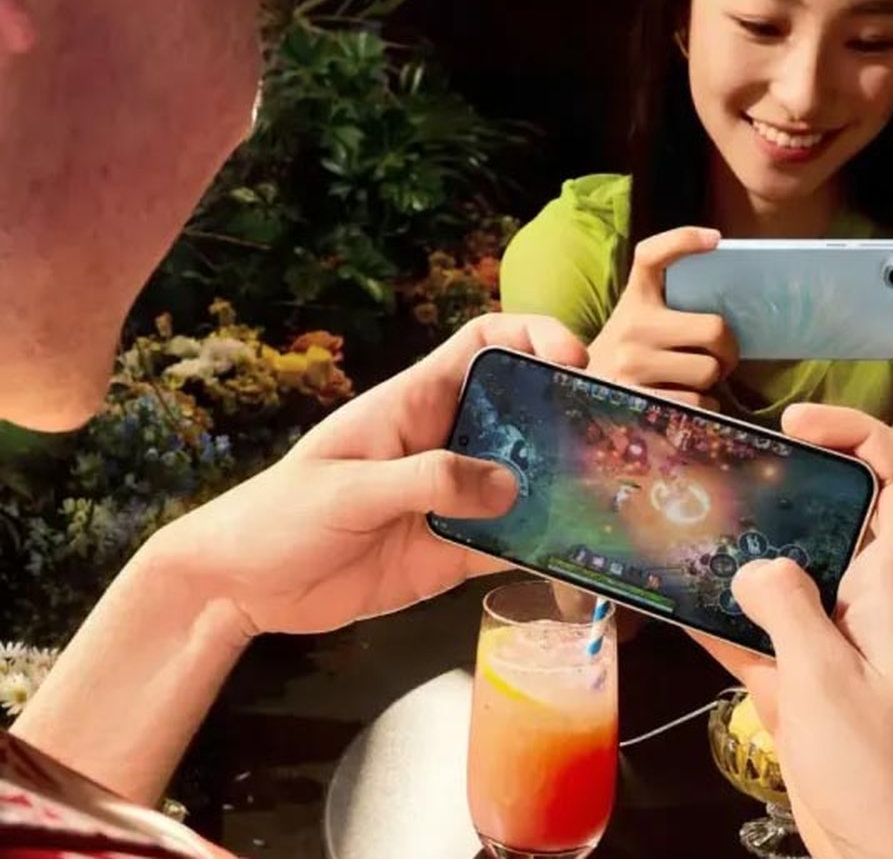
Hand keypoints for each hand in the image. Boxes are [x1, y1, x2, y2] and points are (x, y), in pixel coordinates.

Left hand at [141, 314, 588, 639]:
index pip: (485, 344)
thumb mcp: (347, 489)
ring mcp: (455, 499)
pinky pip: (513, 543)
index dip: (533, 336)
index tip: (573, 360)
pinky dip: (547, 546)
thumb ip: (428, 480)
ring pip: (529, 479)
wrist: (240, 586)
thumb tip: (509, 486)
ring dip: (570, 483)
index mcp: (415, 403)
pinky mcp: (455, 552)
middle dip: (574, 412)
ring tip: (620, 492)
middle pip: (525, 410)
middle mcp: (447, 443)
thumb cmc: (279, 516)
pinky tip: (582, 552)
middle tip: (621, 431)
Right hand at [586, 226, 736, 409]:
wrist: (583, 396)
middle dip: (728, 348)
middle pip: (714, 329)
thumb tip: (724, 312)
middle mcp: (631, 328)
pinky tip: (689, 400)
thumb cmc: (624, 356)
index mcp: (633, 301)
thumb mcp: (635, 320)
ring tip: (698, 380)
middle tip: (721, 356)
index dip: (684, 239)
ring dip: (713, 380)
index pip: (651, 255)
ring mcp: (632, 365)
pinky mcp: (640, 400)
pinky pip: (698, 403)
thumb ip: (668, 308)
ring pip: (708, 370)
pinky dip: (705, 406)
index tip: (714, 239)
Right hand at [695, 405, 892, 858]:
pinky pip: (764, 634)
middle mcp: (872, 601)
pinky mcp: (811, 683)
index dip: (865, 432)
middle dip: (788, 485)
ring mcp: (841, 642)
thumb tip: (755, 564)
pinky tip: (673, 601)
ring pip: (795, 571)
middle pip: (842, 514)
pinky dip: (724, 618)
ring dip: (746, 550)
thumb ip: (787, 609)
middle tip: (727, 472)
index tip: (801, 423)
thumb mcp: (825, 682)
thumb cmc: (882, 772)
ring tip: (685, 525)